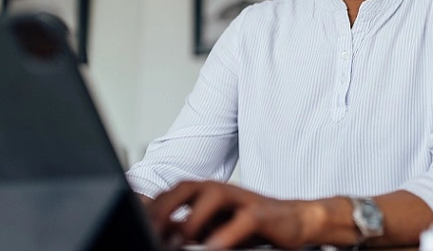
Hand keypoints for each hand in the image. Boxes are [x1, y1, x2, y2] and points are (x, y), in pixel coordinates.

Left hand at [148, 180, 321, 249]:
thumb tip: (160, 234)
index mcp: (206, 192)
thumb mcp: (214, 227)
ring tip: (179, 241)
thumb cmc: (252, 225)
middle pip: (187, 188)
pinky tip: (212, 248)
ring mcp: (241, 199)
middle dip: (165, 208)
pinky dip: (225, 234)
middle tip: (150, 230)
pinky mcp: (260, 213)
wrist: (294, 221)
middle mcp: (221, 190)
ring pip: (213, 197)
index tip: (138, 225)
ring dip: (192, 219)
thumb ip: (189, 228)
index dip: (152, 208)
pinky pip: (241, 221)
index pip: (172, 193)